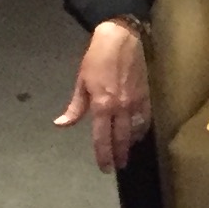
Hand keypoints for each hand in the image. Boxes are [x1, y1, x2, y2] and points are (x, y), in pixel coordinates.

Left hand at [53, 19, 151, 172]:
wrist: (121, 39)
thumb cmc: (97, 58)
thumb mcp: (81, 82)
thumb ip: (75, 107)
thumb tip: (62, 124)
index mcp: (102, 105)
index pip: (102, 138)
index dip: (103, 155)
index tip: (104, 167)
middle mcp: (120, 108)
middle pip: (121, 139)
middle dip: (119, 155)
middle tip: (117, 166)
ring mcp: (136, 103)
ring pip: (135, 131)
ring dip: (131, 144)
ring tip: (127, 153)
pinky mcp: (146, 96)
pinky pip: (145, 119)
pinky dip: (142, 130)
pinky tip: (138, 134)